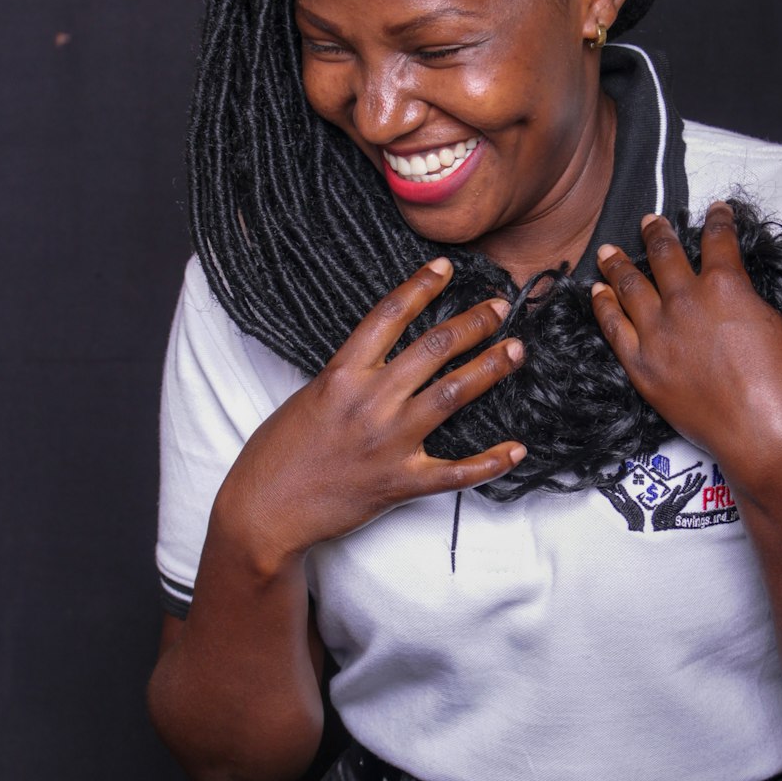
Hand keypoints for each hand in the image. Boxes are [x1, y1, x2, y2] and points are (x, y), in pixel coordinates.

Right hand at [214, 258, 525, 565]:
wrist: (264, 512)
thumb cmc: (278, 453)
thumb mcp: (308, 397)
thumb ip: (348, 375)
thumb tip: (382, 355)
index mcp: (341, 375)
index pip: (389, 315)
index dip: (422, 286)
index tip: (447, 268)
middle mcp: (370, 402)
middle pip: (433, 348)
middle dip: (474, 322)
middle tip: (501, 306)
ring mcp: (388, 442)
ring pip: (452, 395)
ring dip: (489, 369)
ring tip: (516, 350)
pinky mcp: (400, 483)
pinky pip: (456, 472)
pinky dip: (490, 461)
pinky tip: (517, 449)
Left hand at [590, 203, 781, 492]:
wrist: (764, 433)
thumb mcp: (776, 323)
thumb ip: (746, 300)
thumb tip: (731, 295)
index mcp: (726, 284)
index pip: (718, 239)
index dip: (717, 220)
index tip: (715, 211)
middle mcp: (685, 302)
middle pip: (664, 254)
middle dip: (656, 232)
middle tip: (650, 222)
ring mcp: (658, 334)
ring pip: (629, 285)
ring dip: (618, 263)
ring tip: (609, 250)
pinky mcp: (642, 366)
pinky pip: (613, 327)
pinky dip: (603, 306)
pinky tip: (597, 293)